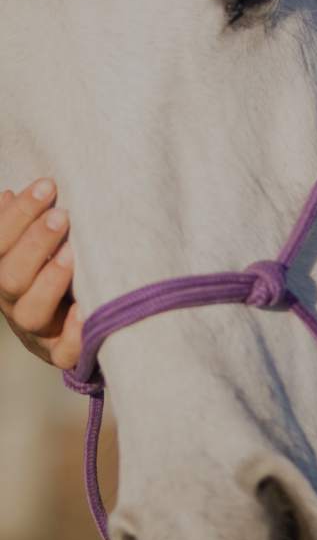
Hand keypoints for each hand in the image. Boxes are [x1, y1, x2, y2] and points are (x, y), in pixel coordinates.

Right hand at [0, 180, 82, 368]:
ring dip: (50, 281)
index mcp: (2, 270)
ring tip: (72, 253)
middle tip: (62, 216)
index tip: (47, 185)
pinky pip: (63, 352)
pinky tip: (85, 308)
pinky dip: (73, 333)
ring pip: (31, 313)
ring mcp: (36, 331)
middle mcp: (12, 302)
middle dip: (34, 244)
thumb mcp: (40, 245)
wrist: (81, 318)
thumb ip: (23, 223)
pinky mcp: (60, 354)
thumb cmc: (57, 269)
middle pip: (10, 277)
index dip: (17, 215)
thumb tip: (7, 194)